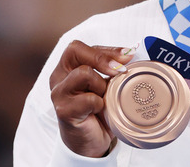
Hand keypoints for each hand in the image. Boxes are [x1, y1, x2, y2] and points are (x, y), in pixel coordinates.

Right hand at [49, 40, 133, 156]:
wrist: (90, 142)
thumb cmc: (99, 110)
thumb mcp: (106, 84)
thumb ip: (112, 69)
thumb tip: (131, 52)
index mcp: (67, 67)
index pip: (80, 47)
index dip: (105, 49)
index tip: (128, 56)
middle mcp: (58, 77)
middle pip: (75, 50)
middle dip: (102, 58)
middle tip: (121, 71)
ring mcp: (58, 94)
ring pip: (83, 73)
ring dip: (101, 84)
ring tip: (104, 97)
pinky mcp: (63, 111)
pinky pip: (88, 98)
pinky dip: (100, 103)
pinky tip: (100, 110)